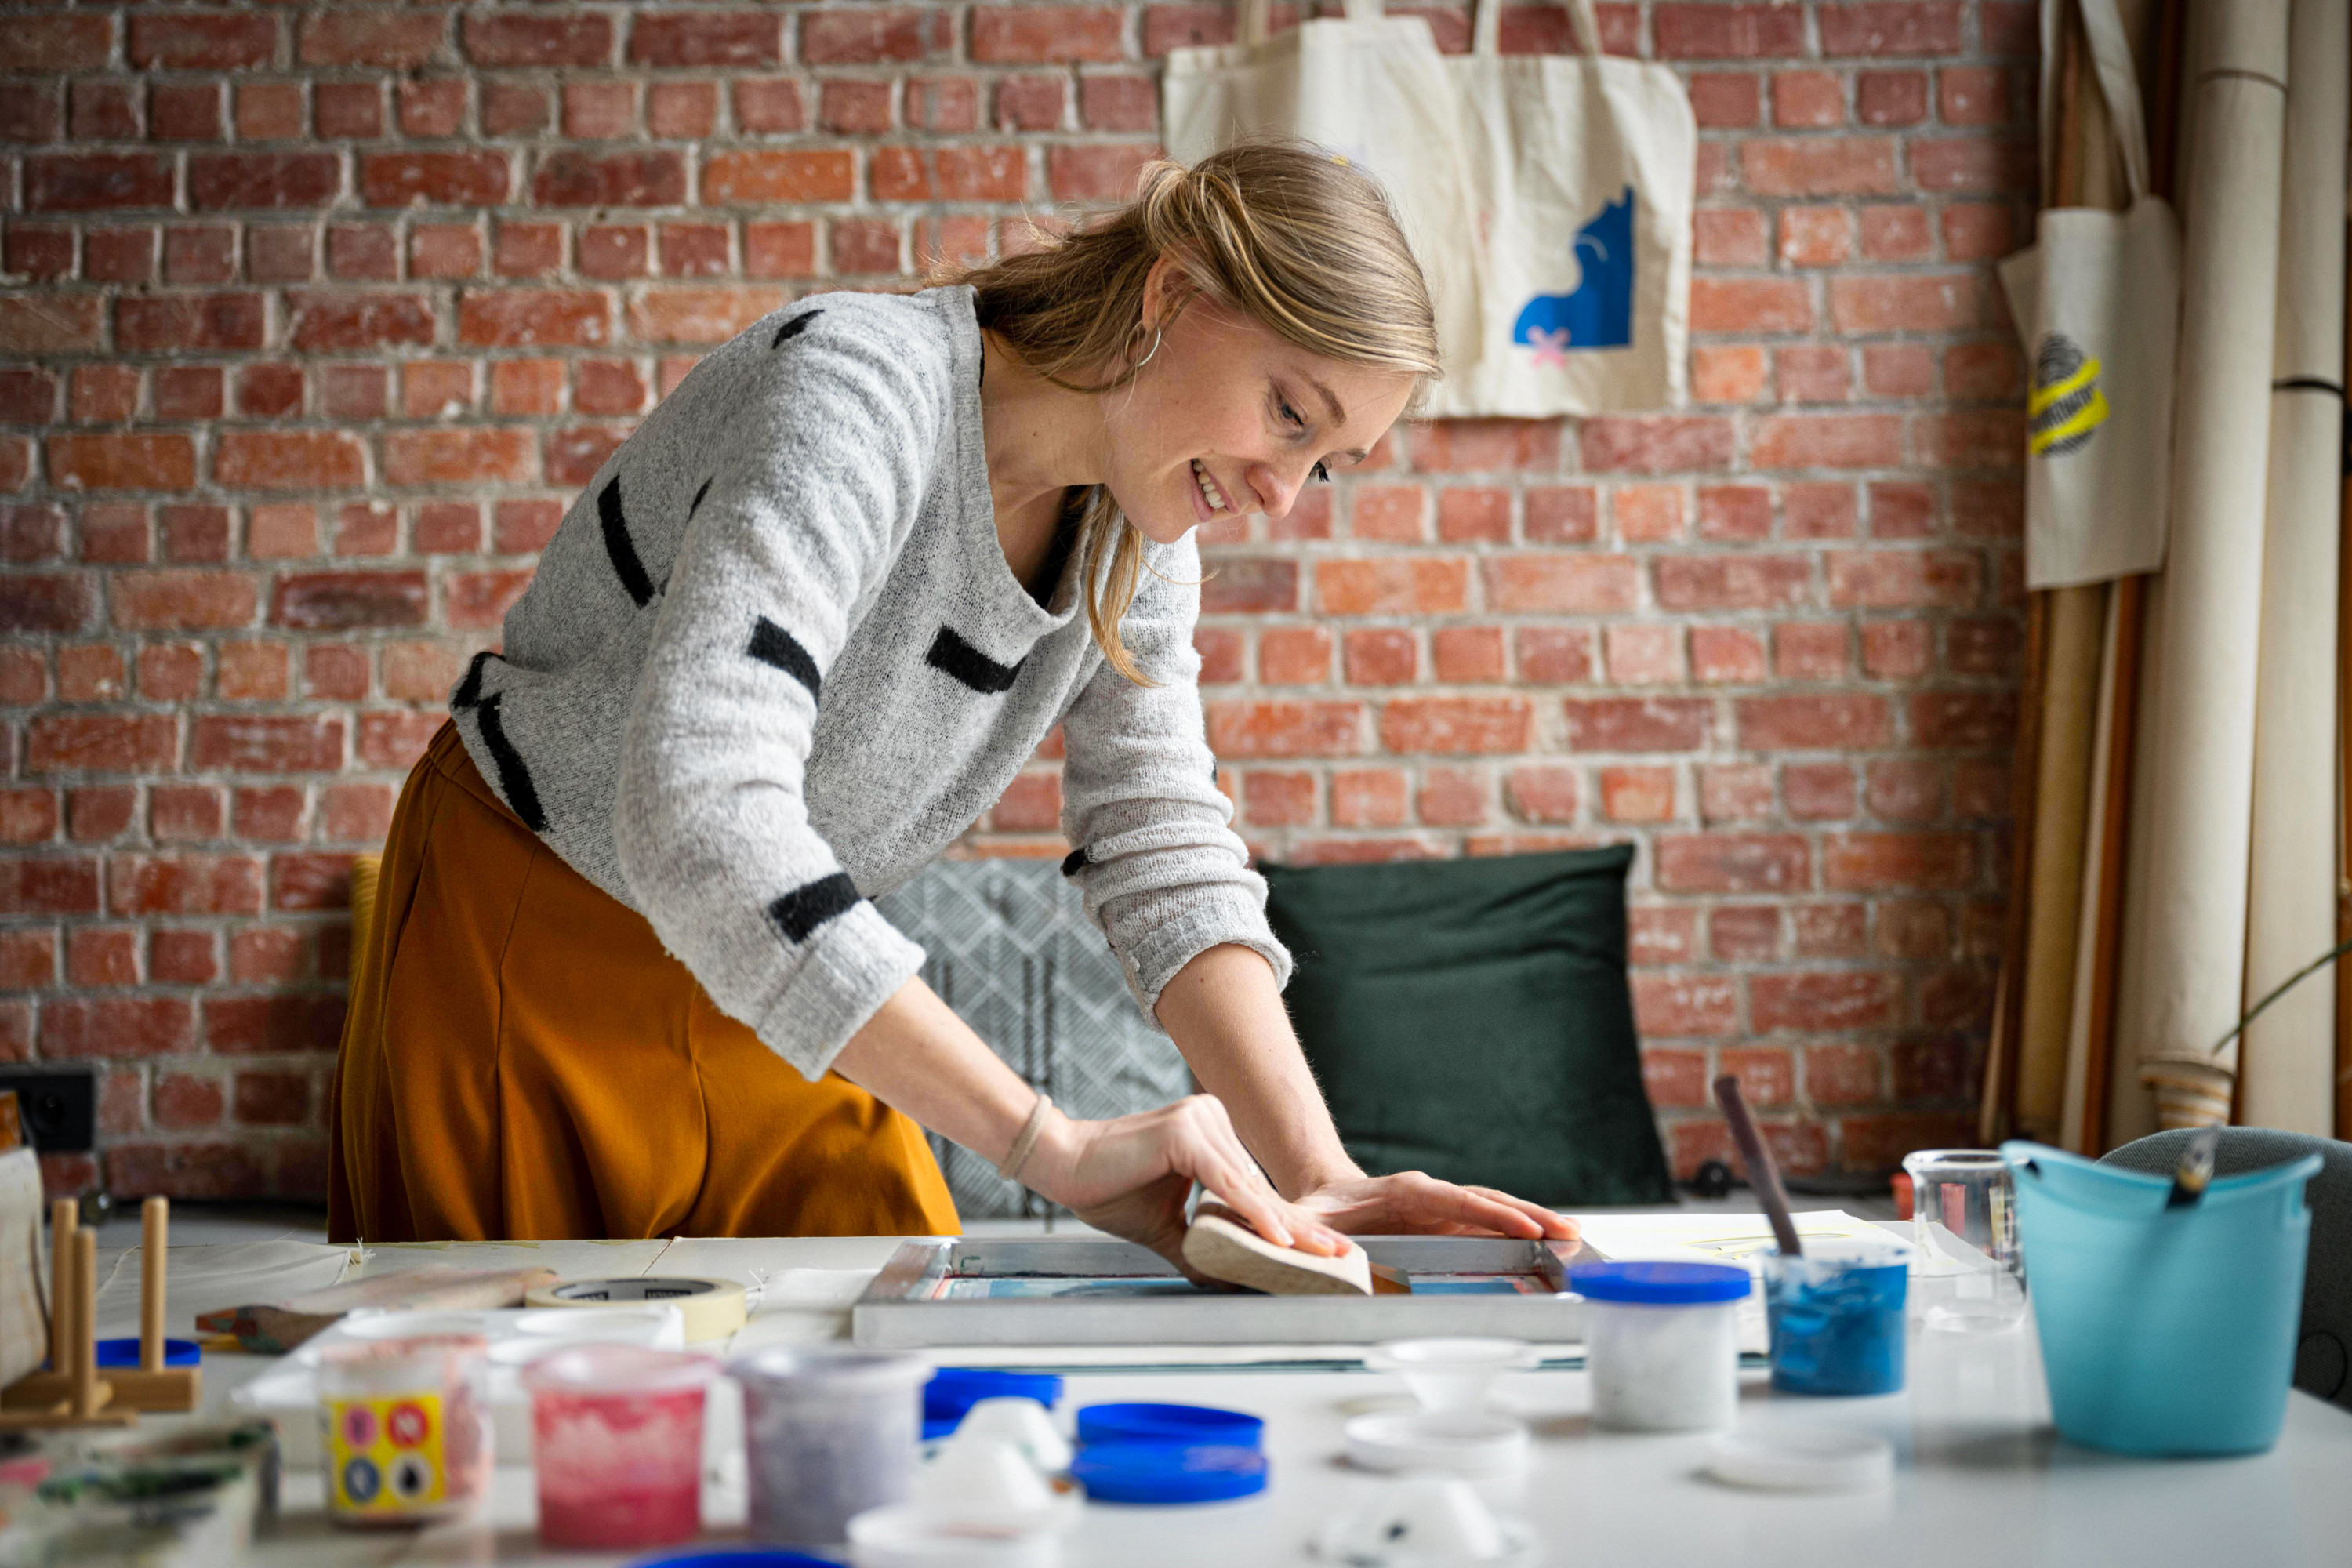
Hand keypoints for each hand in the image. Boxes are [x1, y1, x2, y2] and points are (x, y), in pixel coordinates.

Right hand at [1020, 1095, 1352, 1279]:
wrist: (1062, 1166)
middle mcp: (1212, 1119)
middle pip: (1262, 1188)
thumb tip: (1230, 1279)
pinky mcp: (1185, 1133)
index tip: (1324, 1251)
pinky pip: (1228, 1183)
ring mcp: (1201, 1121)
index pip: (1257, 1189)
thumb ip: (1202, 1245)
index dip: (1290, 1224)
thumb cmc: (1108, 1190)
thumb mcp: (1166, 1226)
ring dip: (1286, 1227)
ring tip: (1320, 1256)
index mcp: (1211, 1134)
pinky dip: (1254, 1215)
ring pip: (1251, 1188)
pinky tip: (1278, 1240)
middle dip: (1302, 1227)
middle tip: (1341, 1256)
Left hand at [1295, 1171, 1580, 1244]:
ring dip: (1532, 1221)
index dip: (1491, 1214)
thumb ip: (1312, 1236)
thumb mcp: (1307, 1221)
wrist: (1323, 1199)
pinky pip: (1488, 1226)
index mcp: (1406, 1191)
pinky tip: (1546, 1245)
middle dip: (1528, 1214)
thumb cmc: (1317, 1211)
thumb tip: (1328, 1256)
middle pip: (1487, 1201)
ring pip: (1494, 1211)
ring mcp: (1443, 1209)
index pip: (1457, 1201)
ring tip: (1571, 1234)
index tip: (1524, 1226)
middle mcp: (1432, 1196)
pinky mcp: (1447, 1223)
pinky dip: (1517, 1233)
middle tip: (1568, 1230)